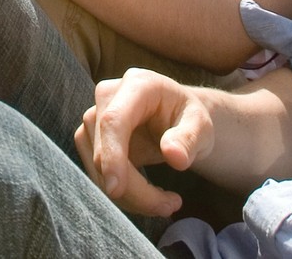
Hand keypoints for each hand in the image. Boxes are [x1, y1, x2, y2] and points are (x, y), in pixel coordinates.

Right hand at [74, 69, 215, 217]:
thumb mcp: (201, 126)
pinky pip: (96, 172)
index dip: (111, 155)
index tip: (117, 190)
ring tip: (165, 203)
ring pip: (95, 165)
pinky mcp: (90, 137)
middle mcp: (108, 95)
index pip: (114, 121)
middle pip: (103, 149)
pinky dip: (122, 193)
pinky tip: (148, 197)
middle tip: (170, 207)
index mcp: (138, 84)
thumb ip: (189, 139)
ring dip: (127, 195)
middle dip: (132, 188)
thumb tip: (175, 157)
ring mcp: (95, 116)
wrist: (179, 120)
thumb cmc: (190, 119)